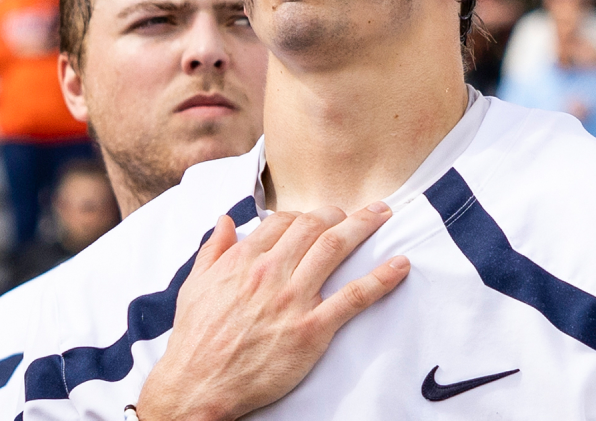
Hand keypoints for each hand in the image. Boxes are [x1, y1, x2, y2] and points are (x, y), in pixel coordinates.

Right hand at [135, 204, 410, 420]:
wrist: (198, 384)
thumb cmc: (196, 338)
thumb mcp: (195, 285)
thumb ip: (213, 249)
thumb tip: (226, 220)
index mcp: (244, 260)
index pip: (283, 220)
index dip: (304, 215)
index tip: (317, 219)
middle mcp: (271, 272)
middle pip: (314, 226)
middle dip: (340, 212)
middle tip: (359, 211)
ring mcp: (293, 299)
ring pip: (335, 248)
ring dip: (364, 226)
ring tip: (383, 215)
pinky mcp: (311, 329)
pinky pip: (353, 297)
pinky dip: (380, 278)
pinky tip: (399, 265)